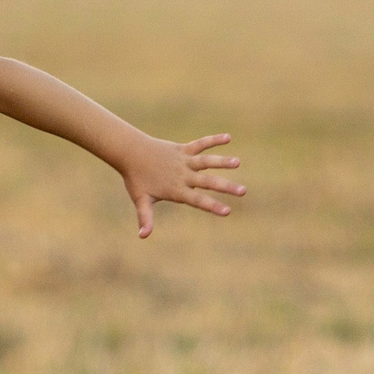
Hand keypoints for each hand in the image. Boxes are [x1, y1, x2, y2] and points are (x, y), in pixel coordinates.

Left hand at [118, 133, 244, 237]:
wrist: (130, 153)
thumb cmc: (136, 179)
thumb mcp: (141, 200)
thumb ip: (145, 218)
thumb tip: (143, 236)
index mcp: (176, 190)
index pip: (197, 200)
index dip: (212, 206)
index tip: (227, 211)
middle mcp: (183, 175)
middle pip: (207, 182)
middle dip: (226, 187)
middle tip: (243, 191)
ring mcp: (184, 161)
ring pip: (206, 161)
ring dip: (222, 162)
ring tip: (238, 162)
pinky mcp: (183, 149)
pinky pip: (200, 144)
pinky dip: (213, 140)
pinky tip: (228, 137)